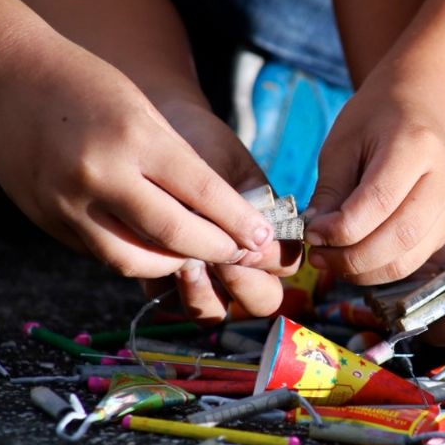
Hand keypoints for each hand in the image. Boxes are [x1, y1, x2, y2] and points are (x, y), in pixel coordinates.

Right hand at [0, 42, 274, 281]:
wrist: (7, 78)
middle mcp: (101, 175)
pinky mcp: (47, 222)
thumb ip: (177, 164)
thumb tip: (220, 217)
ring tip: (193, 254)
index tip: (259, 237)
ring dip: (172, 265)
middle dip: (216, 251)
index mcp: (135, 139)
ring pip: (134, 261)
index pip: (203, 195)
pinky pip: (100, 254)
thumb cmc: (87, 87)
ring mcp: (68, 203)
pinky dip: (132, 254)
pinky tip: (149, 245)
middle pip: (175, 237)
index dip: (238, 224)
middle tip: (237, 253)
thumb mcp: (144, 113)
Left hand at [142, 98, 301, 322]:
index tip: (249, 241)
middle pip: (261, 301)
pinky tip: (157, 260)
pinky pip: (168, 302)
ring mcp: (204, 275)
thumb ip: (242, 204)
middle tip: (223, 260)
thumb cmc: (205, 146)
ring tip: (187, 265)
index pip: (287, 264)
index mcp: (267, 235)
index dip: (272, 259)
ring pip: (215, 312)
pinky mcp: (161, 277)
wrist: (164, 131)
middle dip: (245, 285)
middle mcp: (241, 263)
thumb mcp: (229, 167)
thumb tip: (252, 243)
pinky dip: (165, 288)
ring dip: (204, 295)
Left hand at [304, 86, 444, 284]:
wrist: (418, 110)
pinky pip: (413, 262)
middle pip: (400, 235)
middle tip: (317, 256)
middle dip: (352, 257)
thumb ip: (331, 190)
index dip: (342, 227)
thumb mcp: (342, 145)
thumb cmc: (374, 123)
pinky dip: (379, 270)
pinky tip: (352, 261)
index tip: (311, 234)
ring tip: (330, 262)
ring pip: (408, 258)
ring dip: (364, 270)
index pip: (379, 200)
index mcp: (416, 145)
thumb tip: (316, 234)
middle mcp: (444, 178)